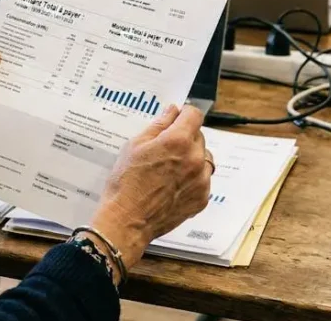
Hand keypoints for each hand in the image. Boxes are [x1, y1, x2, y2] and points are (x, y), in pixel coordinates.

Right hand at [88, 106, 211, 265]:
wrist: (127, 220)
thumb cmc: (126, 182)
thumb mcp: (135, 145)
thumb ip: (158, 125)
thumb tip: (172, 111)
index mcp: (178, 141)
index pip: (195, 115)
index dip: (185, 114)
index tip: (177, 118)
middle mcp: (195, 158)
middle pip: (199, 136)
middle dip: (185, 137)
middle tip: (166, 148)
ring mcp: (201, 180)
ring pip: (204, 158)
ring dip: (192, 157)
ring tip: (171, 168)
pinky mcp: (202, 198)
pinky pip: (203, 179)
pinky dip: (193, 178)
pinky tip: (173, 184)